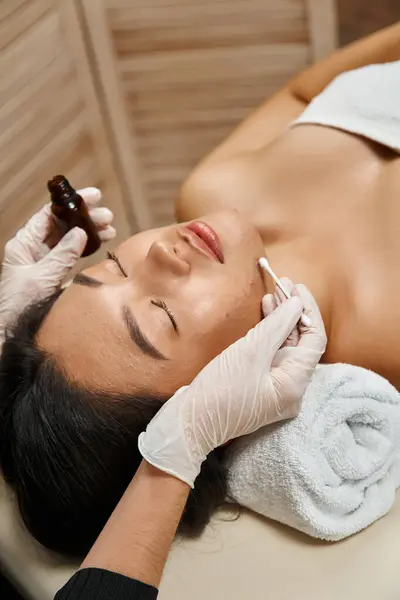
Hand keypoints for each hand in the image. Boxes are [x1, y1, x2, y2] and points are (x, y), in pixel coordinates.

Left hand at [0, 187, 114, 345]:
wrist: (8, 334)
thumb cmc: (18, 307)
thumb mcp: (41, 278)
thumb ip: (62, 255)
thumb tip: (80, 233)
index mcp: (24, 244)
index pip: (50, 214)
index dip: (72, 202)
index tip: (94, 197)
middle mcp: (33, 250)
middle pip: (62, 225)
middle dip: (86, 218)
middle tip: (108, 217)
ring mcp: (43, 263)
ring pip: (69, 240)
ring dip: (89, 233)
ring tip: (110, 230)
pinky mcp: (52, 277)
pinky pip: (71, 257)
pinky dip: (86, 250)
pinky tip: (101, 245)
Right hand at [139, 287, 326, 486]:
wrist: (189, 422)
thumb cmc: (219, 389)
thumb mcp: (250, 351)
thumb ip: (277, 325)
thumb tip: (297, 304)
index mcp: (295, 385)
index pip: (315, 340)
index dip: (308, 310)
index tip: (297, 287)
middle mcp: (291, 389)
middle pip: (301, 343)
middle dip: (294, 312)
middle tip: (283, 284)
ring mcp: (275, 389)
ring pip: (285, 347)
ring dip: (281, 320)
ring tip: (273, 293)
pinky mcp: (260, 386)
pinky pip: (272, 355)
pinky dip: (269, 334)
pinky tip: (265, 313)